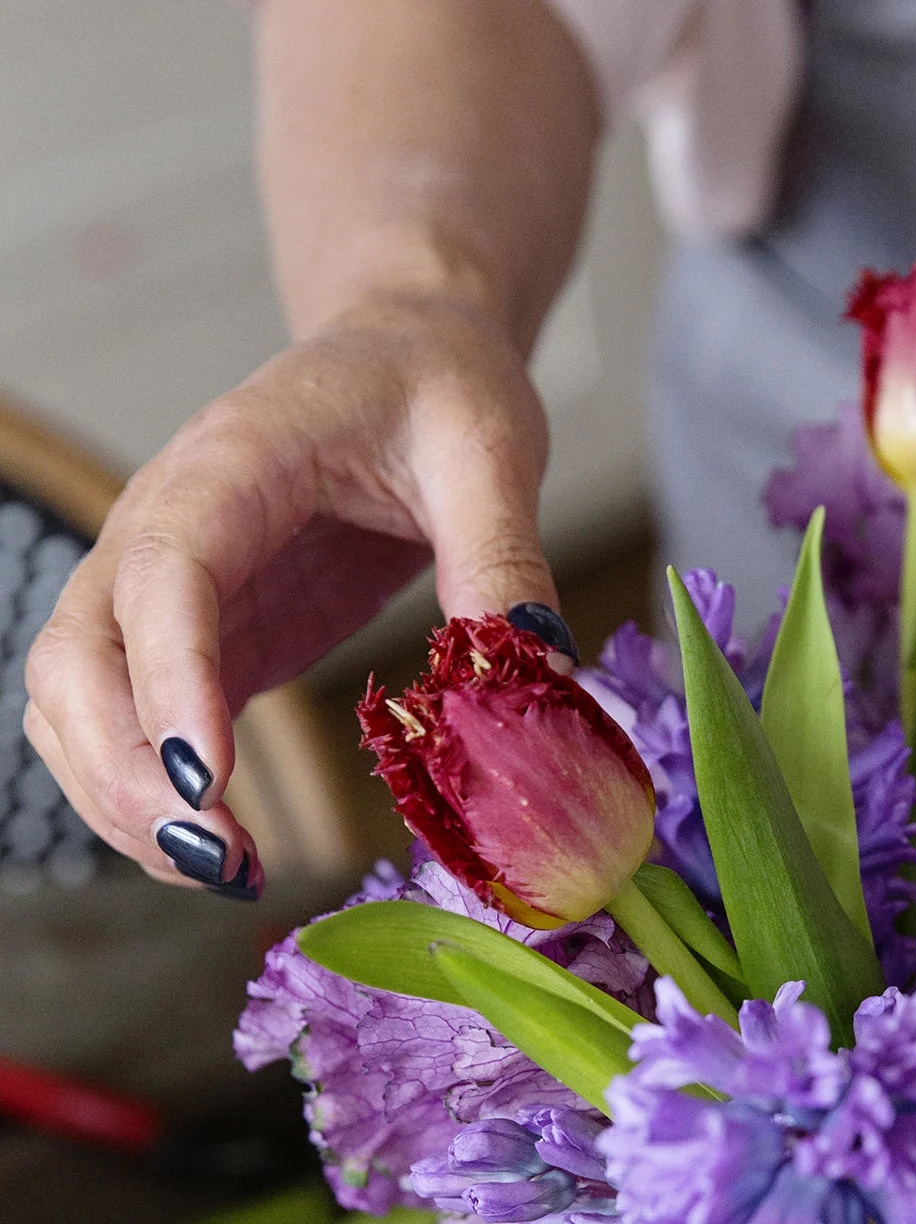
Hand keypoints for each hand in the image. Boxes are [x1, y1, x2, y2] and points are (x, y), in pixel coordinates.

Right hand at [24, 292, 557, 893]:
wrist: (404, 353)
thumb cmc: (438, 386)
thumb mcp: (489, 450)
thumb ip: (502, 552)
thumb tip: (534, 666)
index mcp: (231, 462)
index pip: (164, 574)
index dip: (169, 680)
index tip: (204, 780)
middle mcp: (162, 522)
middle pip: (77, 650)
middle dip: (123, 766)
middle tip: (219, 856)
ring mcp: (160, 588)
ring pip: (72, 699)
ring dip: (118, 796)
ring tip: (220, 871)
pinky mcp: (194, 642)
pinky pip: (123, 725)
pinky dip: (146, 796)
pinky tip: (218, 852)